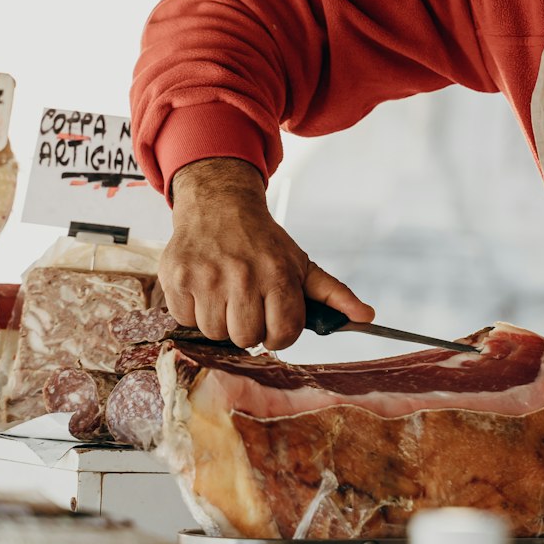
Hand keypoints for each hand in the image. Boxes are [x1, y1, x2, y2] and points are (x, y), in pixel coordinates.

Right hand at [162, 157, 373, 349]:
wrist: (219, 204)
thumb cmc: (261, 241)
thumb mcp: (299, 263)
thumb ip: (333, 293)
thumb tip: (367, 317)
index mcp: (278, 274)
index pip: (283, 334)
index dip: (279, 332)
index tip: (272, 317)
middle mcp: (242, 276)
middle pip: (246, 339)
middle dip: (248, 326)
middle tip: (246, 302)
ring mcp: (206, 277)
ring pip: (214, 333)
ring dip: (219, 319)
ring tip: (224, 292)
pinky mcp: (176, 278)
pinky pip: (185, 320)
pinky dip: (192, 309)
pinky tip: (203, 286)